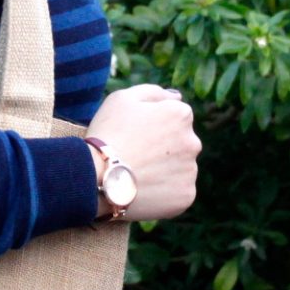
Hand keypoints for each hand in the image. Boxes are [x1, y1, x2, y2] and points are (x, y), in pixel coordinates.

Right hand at [85, 84, 201, 221]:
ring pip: (179, 170)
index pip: (174, 120)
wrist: (96, 178)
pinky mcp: (185, 197)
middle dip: (162, 151)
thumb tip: (177, 97)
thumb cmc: (107, 135)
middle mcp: (193, 142)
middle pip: (180, 145)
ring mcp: (190, 172)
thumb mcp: (122, 99)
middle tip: (133, 159)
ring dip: (163, 172)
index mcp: (181, 115)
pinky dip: (163, 194)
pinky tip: (142, 192)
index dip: (151, 129)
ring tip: (135, 177)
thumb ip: (153, 92)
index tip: (133, 138)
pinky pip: (177, 194)